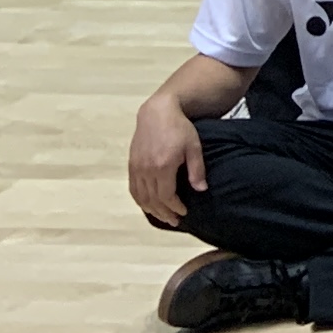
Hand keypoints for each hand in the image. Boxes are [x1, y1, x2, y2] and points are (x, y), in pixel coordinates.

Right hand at [126, 97, 207, 227]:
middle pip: (153, 200)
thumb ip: (197, 170)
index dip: (174, 207)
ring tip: (163, 216)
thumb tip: (201, 190)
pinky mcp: (131, 164)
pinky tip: (148, 205)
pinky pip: (133, 188)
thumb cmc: (180, 128)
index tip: (184, 212)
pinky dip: (140, 200)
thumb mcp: (194, 147)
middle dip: (164, 213)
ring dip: (151, 210)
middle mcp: (146, 169)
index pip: (166, 196)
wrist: (158, 112)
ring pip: (141, 197)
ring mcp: (136, 167)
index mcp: (163, 166)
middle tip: (174, 220)